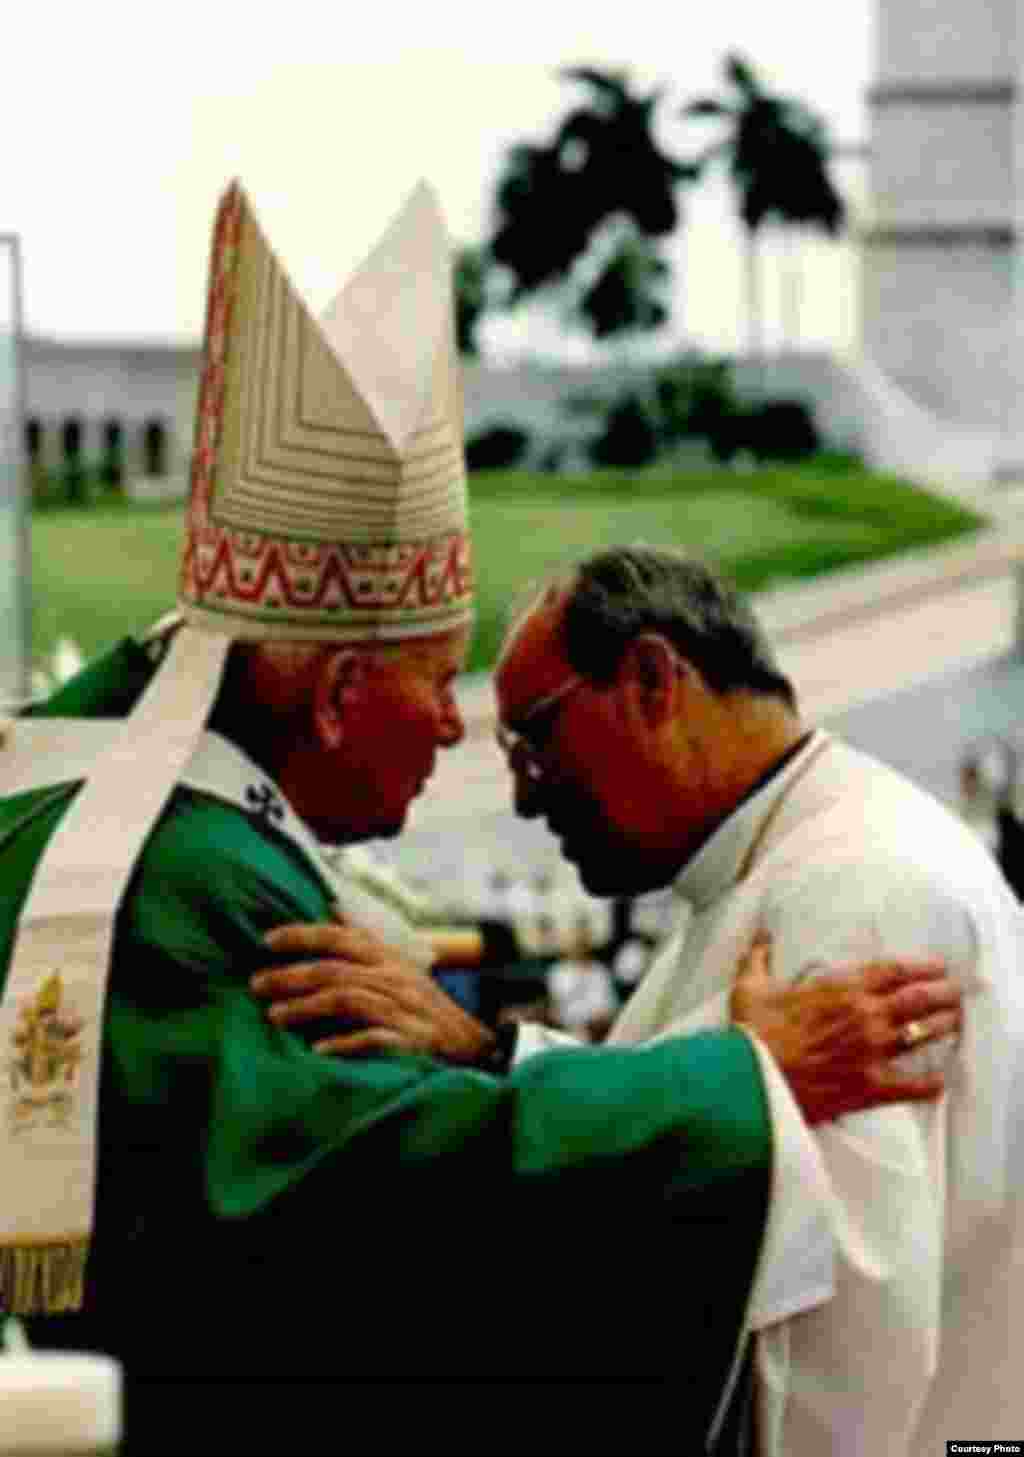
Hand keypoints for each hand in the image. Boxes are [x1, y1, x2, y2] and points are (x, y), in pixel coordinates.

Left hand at [251, 921, 495, 1064]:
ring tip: (274, 1016)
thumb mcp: (399, 966)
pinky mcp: (409, 1041)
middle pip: (334, 970)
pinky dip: (344, 1043)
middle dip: (290, 975)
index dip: (304, 935)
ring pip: (346, 999)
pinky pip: (372, 1038)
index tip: (267, 940)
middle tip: (256, 984)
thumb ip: (365, 942)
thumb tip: (332, 906)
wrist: (470, 1046)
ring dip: (305, 1008)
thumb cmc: (423, 1007)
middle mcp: (394, 978)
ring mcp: (402, 1009)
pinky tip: (318, 1050)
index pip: (342, 937)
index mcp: (389, 958)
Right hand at [730, 933, 962, 1123]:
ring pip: (921, 1035)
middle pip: (918, 999)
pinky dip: (929, 1083)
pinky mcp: (870, 1087)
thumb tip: (761, 937)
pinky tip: (939, 1081)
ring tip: (954, 1023)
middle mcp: (864, 1016)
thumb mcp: (750, 988)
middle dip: (943, 993)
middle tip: (955, 992)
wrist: (752, 1082)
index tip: (938, 966)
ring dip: (943, 1027)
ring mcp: (871, 1052)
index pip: (893, 970)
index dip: (921, 966)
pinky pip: (911, 1085)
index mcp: (841, 988)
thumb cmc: (753, 1033)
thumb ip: (758, 959)